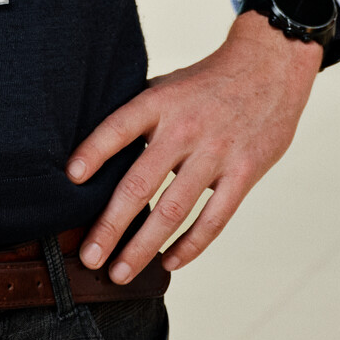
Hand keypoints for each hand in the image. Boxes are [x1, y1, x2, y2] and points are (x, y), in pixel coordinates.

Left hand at [67, 13, 320, 283]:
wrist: (269, 66)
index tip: (71, 179)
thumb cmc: (206, 82)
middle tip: (89, 256)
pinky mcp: (244, 172)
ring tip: (120, 272)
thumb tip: (93, 153)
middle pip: (140, 184)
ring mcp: (216, 153)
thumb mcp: (166, 86)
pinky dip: (190, 245)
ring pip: (173, 210)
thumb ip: (137, 117)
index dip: (94, 152)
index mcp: (160, 102)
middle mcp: (185, 129)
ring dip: (144, 247)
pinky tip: (168, 261)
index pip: (119, 127)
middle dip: (110, 225)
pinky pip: (214, 219)